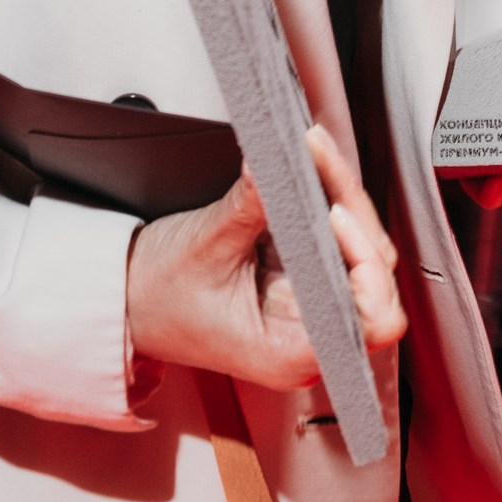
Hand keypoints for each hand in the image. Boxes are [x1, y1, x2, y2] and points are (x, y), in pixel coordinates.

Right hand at [127, 124, 404, 387]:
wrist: (128, 299)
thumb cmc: (160, 297)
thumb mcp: (204, 246)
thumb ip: (250, 206)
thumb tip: (278, 159)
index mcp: (292, 352)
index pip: (372, 316)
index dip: (366, 264)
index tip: (334, 215)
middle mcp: (312, 335)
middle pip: (372, 272)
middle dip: (352, 208)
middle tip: (319, 156)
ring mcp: (311, 304)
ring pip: (360, 249)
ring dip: (342, 195)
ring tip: (314, 149)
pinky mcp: (302, 275)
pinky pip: (336, 237)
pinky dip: (328, 198)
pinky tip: (314, 164)